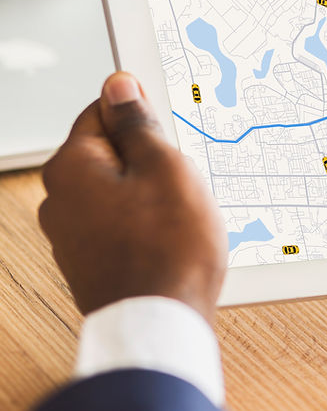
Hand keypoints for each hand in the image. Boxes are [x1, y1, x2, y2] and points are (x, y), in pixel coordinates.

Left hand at [39, 73, 226, 322]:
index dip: (142, 118)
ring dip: (151, 197)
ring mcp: (70, 237)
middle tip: (182, 181)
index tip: (169, 135)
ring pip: (119, 193)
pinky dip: (146, 228)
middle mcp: (59, 200)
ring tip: (180, 219)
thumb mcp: (166, 167)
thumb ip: (138, 124)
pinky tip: (170, 243)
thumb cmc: (169, 248)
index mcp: (71, 167)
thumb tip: (119, 87)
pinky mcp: (89, 264)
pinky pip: (120, 227)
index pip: (101, 112)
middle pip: (110, 155)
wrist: (161, 323)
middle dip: (150, 162)